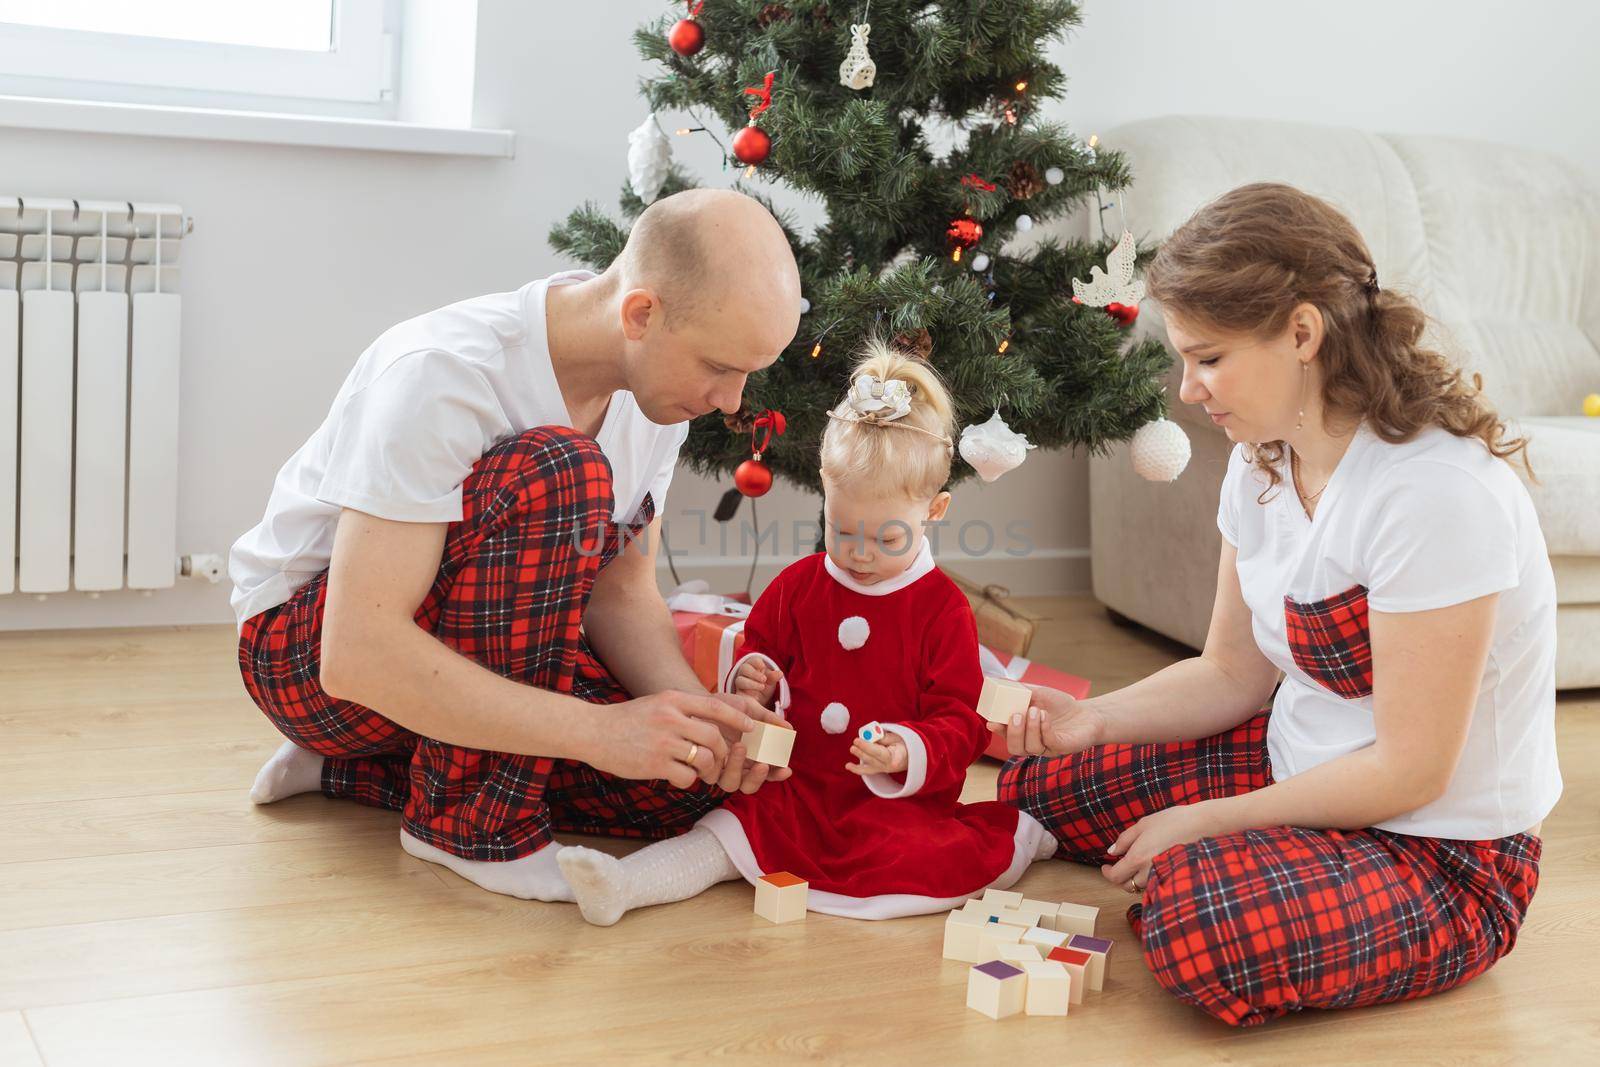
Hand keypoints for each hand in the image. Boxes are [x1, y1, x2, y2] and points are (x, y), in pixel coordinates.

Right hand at [583, 690, 756, 789]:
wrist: (593, 731)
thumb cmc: (626, 719)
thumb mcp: (656, 703)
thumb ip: (681, 709)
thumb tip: (711, 721)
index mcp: (672, 700)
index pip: (715, 706)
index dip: (737, 718)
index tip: (751, 727)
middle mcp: (670, 718)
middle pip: (714, 737)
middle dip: (724, 751)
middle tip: (721, 759)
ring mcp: (663, 742)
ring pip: (704, 758)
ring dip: (707, 768)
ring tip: (699, 769)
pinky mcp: (655, 764)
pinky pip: (687, 776)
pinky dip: (689, 780)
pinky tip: (679, 776)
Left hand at [707, 691, 793, 793]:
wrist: (699, 701)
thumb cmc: (727, 707)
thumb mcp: (750, 708)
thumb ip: (769, 718)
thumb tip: (789, 728)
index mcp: (751, 757)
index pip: (767, 773)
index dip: (777, 774)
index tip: (786, 769)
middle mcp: (736, 767)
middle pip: (749, 786)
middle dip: (757, 778)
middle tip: (762, 763)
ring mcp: (719, 768)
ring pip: (730, 784)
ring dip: (738, 769)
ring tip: (741, 746)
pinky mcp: (702, 766)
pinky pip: (710, 774)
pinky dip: (717, 764)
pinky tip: (721, 748)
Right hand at [732, 658, 782, 706]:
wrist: (760, 698)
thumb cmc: (765, 684)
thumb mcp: (770, 681)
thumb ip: (773, 677)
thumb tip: (780, 674)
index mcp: (753, 665)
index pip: (752, 660)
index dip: (757, 662)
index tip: (763, 666)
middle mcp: (744, 672)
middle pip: (744, 668)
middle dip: (754, 673)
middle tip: (764, 679)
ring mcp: (740, 682)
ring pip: (740, 680)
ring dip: (751, 683)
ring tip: (762, 687)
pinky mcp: (738, 692)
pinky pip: (738, 691)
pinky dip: (747, 693)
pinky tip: (756, 696)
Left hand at [845, 732, 907, 776]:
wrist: (909, 758)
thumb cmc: (902, 745)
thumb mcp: (897, 738)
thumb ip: (884, 738)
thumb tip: (872, 737)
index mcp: (897, 757)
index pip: (882, 753)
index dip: (871, 749)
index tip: (865, 744)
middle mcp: (888, 766)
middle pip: (874, 759)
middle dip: (864, 750)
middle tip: (855, 741)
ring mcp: (882, 769)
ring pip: (869, 765)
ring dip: (860, 756)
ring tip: (852, 749)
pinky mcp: (877, 770)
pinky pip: (866, 771)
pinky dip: (856, 769)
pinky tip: (848, 766)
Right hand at [986, 685, 1106, 757]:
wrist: (1087, 713)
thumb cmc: (1060, 704)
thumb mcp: (1038, 694)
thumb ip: (1021, 691)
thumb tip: (1001, 681)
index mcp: (1023, 732)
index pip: (1006, 735)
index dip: (998, 730)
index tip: (992, 721)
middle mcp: (1033, 743)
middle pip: (1015, 748)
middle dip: (1013, 732)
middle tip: (1016, 715)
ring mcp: (1047, 748)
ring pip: (1031, 748)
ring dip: (1030, 728)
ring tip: (1036, 710)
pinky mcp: (1062, 748)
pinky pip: (1049, 743)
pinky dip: (1044, 729)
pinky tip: (1045, 716)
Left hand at [1100, 801, 1223, 893]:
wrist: (1202, 825)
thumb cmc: (1173, 821)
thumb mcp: (1143, 824)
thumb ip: (1125, 839)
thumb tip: (1112, 851)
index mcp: (1138, 858)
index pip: (1116, 876)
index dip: (1107, 873)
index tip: (1106, 866)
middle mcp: (1149, 872)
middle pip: (1127, 885)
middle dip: (1121, 876)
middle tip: (1120, 863)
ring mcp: (1163, 876)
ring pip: (1142, 886)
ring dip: (1136, 878)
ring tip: (1138, 861)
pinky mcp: (1174, 877)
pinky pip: (1156, 883)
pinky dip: (1150, 878)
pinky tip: (1153, 865)